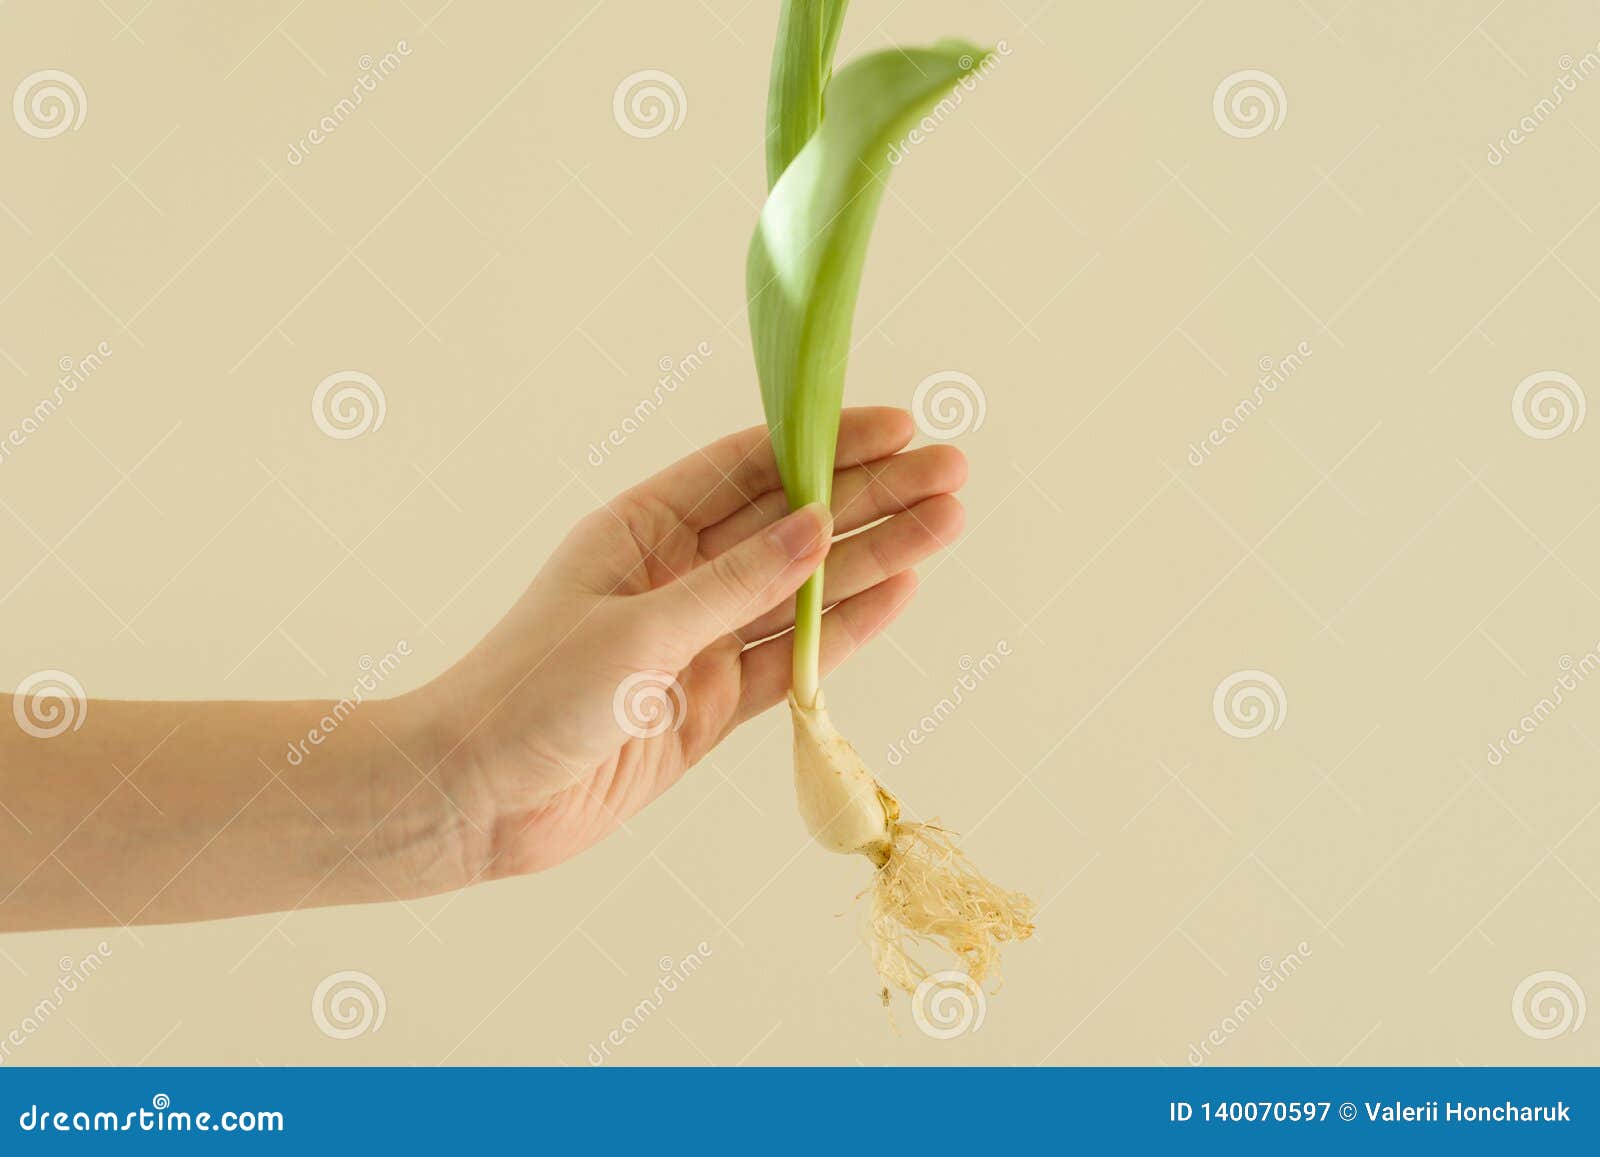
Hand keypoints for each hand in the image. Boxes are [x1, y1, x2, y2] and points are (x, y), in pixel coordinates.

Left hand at [423, 407, 966, 878]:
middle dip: (872, 497)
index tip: (900, 427)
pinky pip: (792, 658)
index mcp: (641, 530)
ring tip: (949, 525)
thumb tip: (817, 527)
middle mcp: (676, 574)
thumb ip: (733, 584)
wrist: (474, 802)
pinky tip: (901, 593)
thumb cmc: (528, 696)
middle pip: (792, 525)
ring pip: (804, 590)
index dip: (827, 443)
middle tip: (953, 473)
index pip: (751, 468)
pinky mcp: (711, 703)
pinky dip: (845, 631)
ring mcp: (699, 640)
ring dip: (875, 559)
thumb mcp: (634, 631)